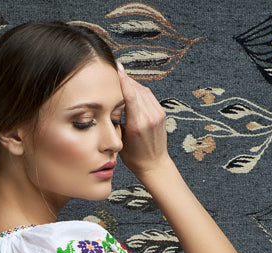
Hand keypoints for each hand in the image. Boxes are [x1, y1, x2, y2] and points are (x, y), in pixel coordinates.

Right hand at [116, 63, 169, 180]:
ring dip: (131, 83)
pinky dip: (139, 90)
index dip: (122, 79)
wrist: (155, 165)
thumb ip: (117, 120)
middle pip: (136, 89)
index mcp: (137, 124)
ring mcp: (157, 114)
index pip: (129, 94)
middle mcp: (149, 117)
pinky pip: (148, 95)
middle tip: (114, 71)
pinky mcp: (161, 113)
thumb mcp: (121, 140)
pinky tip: (131, 89)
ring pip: (142, 90)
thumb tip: (109, 102)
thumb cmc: (134, 157)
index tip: (115, 68)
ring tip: (121, 79)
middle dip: (125, 79)